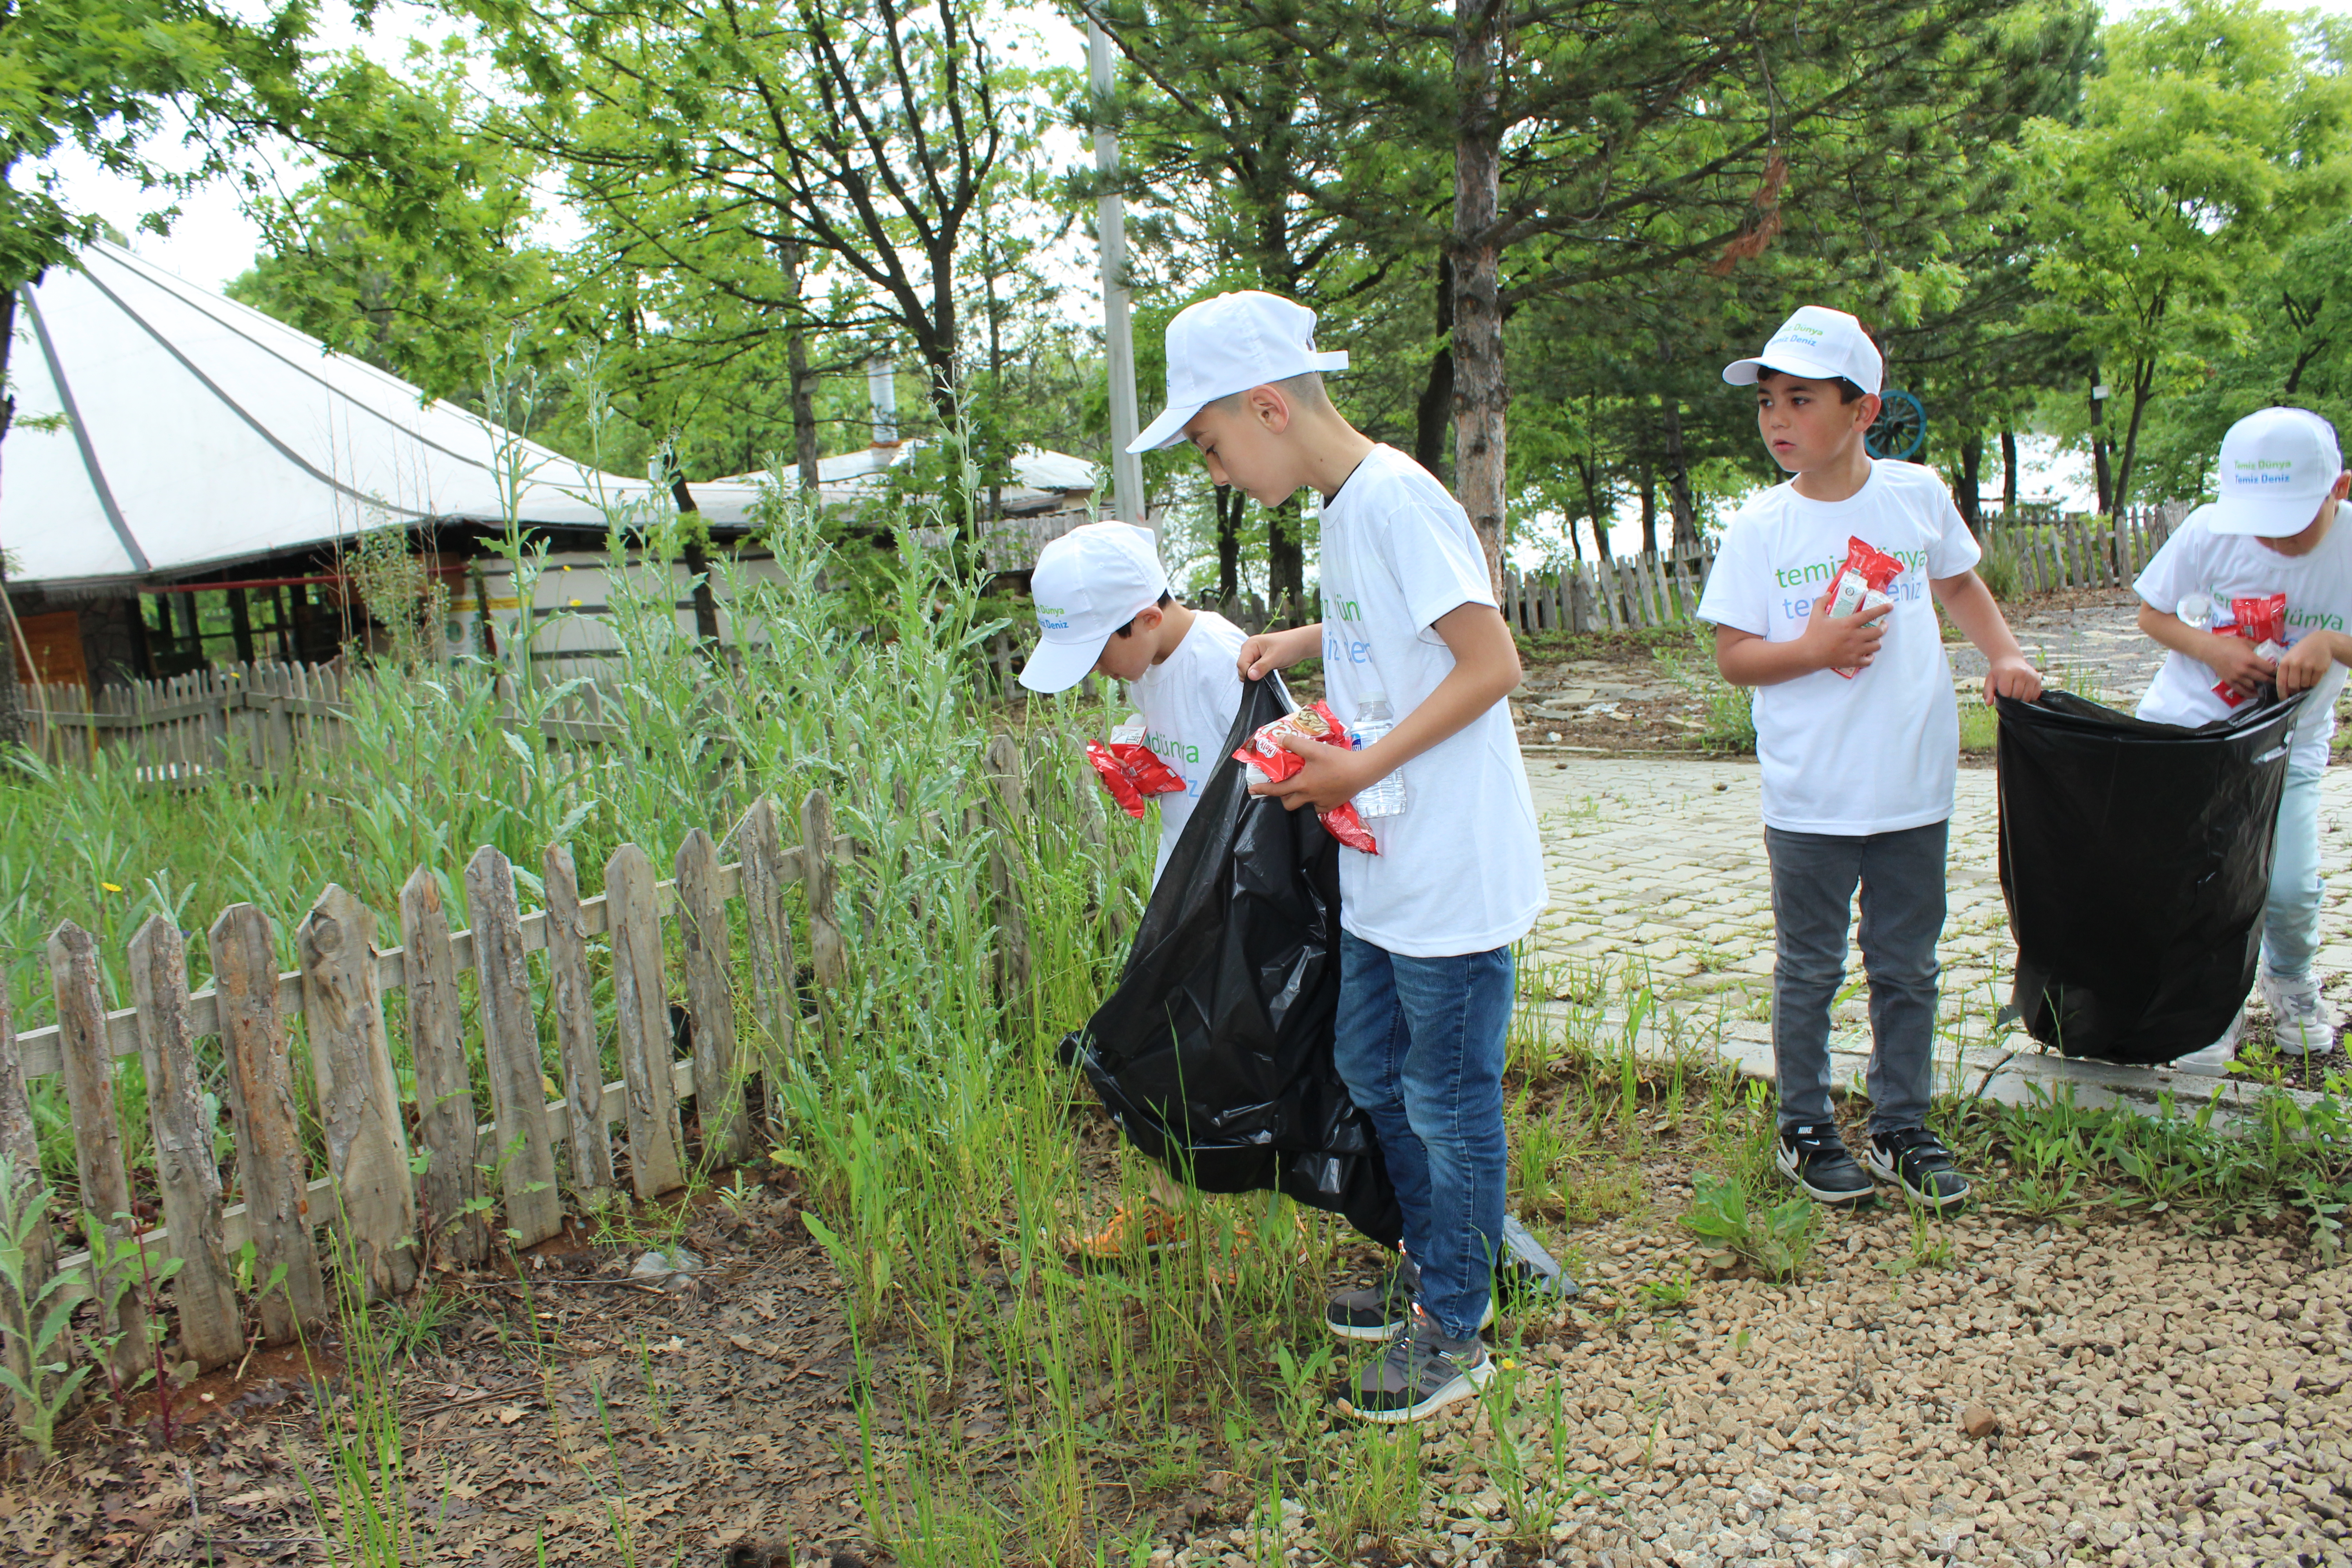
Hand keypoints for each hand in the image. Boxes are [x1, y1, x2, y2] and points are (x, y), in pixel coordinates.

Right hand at [1238, 625, 1317, 680]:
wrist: (1300, 644)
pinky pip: (1254, 670)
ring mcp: (1254, 655)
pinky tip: (1268, 671)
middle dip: (1252, 674)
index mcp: (1250, 644)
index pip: (1241, 663)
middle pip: (1242, 667)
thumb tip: (1250, 676)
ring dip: (1256, 674)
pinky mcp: (1259, 660)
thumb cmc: (1289, 646)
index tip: (1259, 677)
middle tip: (1266, 672)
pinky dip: (1259, 674)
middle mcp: (1249, 649)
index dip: (1248, 673)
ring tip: (1269, 669)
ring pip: (1248, 670)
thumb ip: (1262, 666)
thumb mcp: (1275, 657)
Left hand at [1248, 731, 1374, 812]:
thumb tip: (1280, 739)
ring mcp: (1322, 803)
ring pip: (1305, 805)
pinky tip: (1322, 788)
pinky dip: (1316, 799)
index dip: (1264, 789)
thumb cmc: (1337, 760)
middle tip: (1285, 786)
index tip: (1253, 790)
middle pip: (1289, 804)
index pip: (1277, 790)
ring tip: (1305, 785)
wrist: (1362, 771)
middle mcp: (1309, 797)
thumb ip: (1295, 743)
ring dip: (1300, 797)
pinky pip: (1319, 806)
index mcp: (1302, 785)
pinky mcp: (1333, 805)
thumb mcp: (1314, 748)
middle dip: (1283, 797)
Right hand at [1797, 589, 1889, 673]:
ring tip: (1874, 640)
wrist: (1808, 654)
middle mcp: (1854, 637)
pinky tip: (1867, 654)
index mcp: (1848, 624)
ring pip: (1876, 646)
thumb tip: (1829, 593)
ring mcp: (1855, 650)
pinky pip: (1869, 661)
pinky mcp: (1852, 661)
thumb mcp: (1816, 615)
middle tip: (1882, 626)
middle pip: (1878, 632)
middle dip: (1883, 628)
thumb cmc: (1813, 633)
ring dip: (1877, 642)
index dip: (1882, 609)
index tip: (1890, 606)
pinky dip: (1870, 657)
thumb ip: (1822, 601)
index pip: (1870, 614)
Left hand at [1982, 656, 2042, 703]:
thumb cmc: (1999, 673)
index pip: (2006, 693)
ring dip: (2020, 699)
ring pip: (2027, 697)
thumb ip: (1988, 692)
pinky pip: (2035, 695)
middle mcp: (2021, 673)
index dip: (2003, 696)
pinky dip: (2029, 697)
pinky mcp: (2037, 679)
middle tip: (2008, 693)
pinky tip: (2023, 692)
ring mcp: (2031, 676)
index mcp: (2007, 672)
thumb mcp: (1990, 680)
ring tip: (2015, 693)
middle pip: (2017, 696)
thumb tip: (1988, 704)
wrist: (2010, 660)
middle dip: (2011, 699)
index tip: (2001, 692)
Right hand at [2203, 632, 2276, 698]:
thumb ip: (2258, 647)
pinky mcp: (2230, 682)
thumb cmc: (2230, 644)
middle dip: (2272, 681)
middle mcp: (2245, 671)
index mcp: (2251, 660)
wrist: (2212, 650)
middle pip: (2263, 679)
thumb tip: (2270, 650)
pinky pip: (2242, 691)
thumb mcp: (2247, 642)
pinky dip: (2250, 694)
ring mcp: (2237, 678)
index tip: (2280, 673)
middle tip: (2277, 681)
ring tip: (2268, 688)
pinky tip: (2256, 694)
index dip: (2276, 672)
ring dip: (2262, 688)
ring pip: (2254, 687)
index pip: (2269, 669)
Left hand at [2275, 632, 2339, 696]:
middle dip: (2294, 691)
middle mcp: (2296, 664)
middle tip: (2296, 690)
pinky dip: (2313, 683)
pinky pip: (2314, 683)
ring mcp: (2308, 666)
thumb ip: (2286, 671)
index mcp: (2285, 662)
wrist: (2321, 642)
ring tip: (2306, 679)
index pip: (2281, 682)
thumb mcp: (2290, 657)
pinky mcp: (2320, 668)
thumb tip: (2285, 689)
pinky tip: (2313, 676)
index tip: (2283, 700)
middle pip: (2293, 686)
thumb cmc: (2302, 651)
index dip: (2282, 693)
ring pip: (2304, 685)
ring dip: (2305, 686)